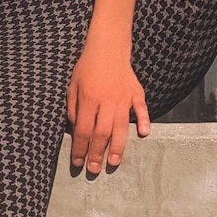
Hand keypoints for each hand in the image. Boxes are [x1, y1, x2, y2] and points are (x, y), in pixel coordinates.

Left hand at [66, 39, 150, 175]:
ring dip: (117, 146)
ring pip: (121, 126)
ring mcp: (123, 97)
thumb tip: (75, 130)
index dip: (79, 148)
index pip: (82, 130)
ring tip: (114, 163)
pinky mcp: (136, 92)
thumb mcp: (72, 86)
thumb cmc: (87, 67)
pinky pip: (141, 108)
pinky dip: (144, 121)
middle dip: (97, 153)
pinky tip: (144, 134)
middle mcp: (106, 100)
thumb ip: (72, 109)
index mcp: (88, 99)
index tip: (78, 162)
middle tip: (94, 169)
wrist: (108, 47)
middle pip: (102, 132)